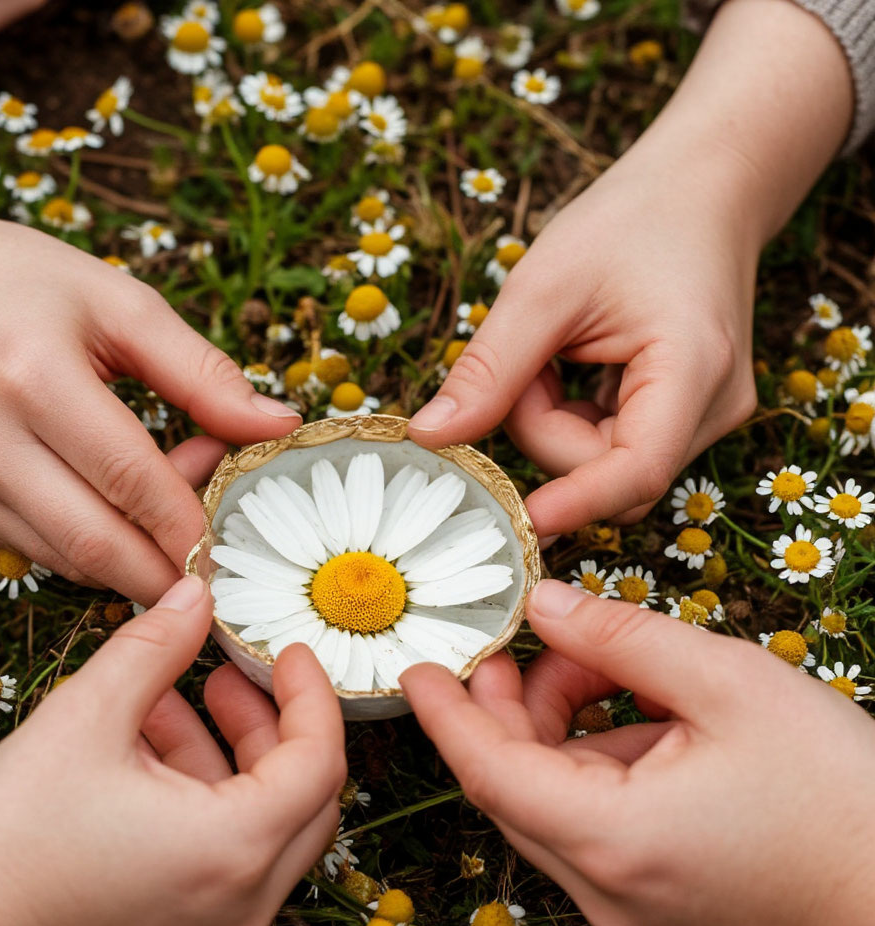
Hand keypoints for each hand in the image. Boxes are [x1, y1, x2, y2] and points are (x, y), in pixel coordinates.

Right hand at [0, 189, 300, 605]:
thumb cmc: (25, 287)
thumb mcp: (123, 304)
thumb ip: (203, 372)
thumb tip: (279, 425)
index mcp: (31, 377)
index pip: (129, 478)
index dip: (193, 522)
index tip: (244, 541)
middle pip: (98, 542)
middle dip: (173, 567)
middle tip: (226, 550)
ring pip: (75, 561)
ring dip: (142, 555)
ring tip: (181, 501)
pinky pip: (49, 553)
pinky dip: (103, 548)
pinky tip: (130, 504)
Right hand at [0, 575, 346, 925]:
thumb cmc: (12, 837)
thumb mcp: (90, 715)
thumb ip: (157, 645)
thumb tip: (197, 595)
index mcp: (237, 850)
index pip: (321, 761)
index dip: (312, 694)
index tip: (288, 649)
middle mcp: (245, 901)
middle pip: (304, 795)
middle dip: (273, 721)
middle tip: (229, 672)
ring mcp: (218, 925)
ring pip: (266, 822)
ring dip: (230, 752)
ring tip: (170, 699)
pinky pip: (227, 851)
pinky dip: (204, 792)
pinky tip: (147, 744)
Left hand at [402, 580, 874, 925]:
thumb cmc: (841, 794)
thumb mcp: (730, 685)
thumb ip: (623, 639)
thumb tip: (549, 604)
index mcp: (611, 840)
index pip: (487, 771)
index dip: (446, 714)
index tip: (415, 668)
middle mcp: (603, 887)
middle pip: (513, 784)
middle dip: (510, 705)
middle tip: (532, 641)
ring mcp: (627, 903)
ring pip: (551, 801)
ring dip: (559, 728)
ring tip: (606, 667)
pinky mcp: (653, 901)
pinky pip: (592, 823)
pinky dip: (596, 762)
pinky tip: (638, 718)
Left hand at [410, 151, 758, 537]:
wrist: (701, 188)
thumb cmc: (629, 221)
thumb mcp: (543, 287)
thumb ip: (488, 370)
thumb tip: (430, 439)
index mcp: (691, 370)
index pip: (637, 471)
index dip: (578, 503)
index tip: (523, 519)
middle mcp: (713, 408)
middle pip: (606, 471)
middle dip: (544, 429)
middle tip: (531, 362)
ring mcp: (704, 417)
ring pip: (602, 463)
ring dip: (556, 422)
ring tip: (557, 352)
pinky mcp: (685, 417)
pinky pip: (611, 446)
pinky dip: (574, 416)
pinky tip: (578, 365)